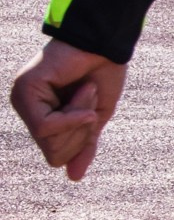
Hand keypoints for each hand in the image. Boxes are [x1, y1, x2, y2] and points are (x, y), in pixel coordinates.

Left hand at [10, 38, 126, 180]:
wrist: (105, 42)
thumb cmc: (102, 74)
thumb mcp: (95, 118)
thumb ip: (84, 145)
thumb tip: (73, 178)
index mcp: (41, 115)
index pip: (55, 155)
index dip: (80, 143)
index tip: (93, 114)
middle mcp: (26, 108)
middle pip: (52, 153)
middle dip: (80, 131)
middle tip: (90, 97)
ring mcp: (21, 98)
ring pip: (48, 141)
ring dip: (78, 118)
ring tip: (85, 88)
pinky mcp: (25, 90)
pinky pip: (45, 126)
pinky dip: (71, 116)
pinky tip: (84, 94)